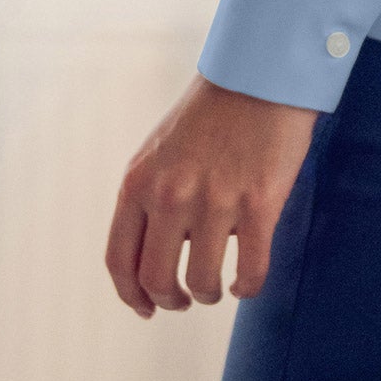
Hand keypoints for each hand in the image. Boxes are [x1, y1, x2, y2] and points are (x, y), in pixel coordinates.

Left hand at [105, 72, 321, 317]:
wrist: (261, 73)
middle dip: (170, 300)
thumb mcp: (161, 149)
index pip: (119, 260)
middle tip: (184, 301)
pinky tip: (246, 281)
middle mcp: (170, 196)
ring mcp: (215, 202)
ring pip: (202, 281)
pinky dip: (247, 286)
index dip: (130, 294)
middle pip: (156, 279)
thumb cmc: (214, 110)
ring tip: (218, 288)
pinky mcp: (259, 204)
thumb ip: (150, 195)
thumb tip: (156, 248)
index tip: (144, 307)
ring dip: (208, 294)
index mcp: (139, 182)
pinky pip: (250, 269)